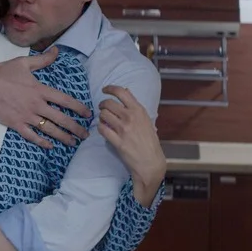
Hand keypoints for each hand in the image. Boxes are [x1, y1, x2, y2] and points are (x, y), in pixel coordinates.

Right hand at [0, 47, 91, 147]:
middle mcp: (36, 104)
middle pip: (61, 119)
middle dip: (75, 128)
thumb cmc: (1, 72)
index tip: (87, 114)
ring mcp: (26, 116)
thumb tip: (57, 51)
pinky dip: (42, 142)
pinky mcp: (14, 124)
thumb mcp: (23, 63)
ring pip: (49, 130)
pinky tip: (50, 146)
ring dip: (63, 137)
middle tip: (85, 135)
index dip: (79, 108)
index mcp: (40, 90)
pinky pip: (31, 136)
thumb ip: (43, 60)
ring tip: (72, 142)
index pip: (65, 101)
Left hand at [98, 85, 165, 203]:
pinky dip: (100, 128)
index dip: (110, 88)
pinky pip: (102, 129)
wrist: (150, 162)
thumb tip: (126, 91)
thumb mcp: (146, 120)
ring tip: (104, 120)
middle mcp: (131, 117)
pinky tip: (104, 130)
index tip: (104, 89)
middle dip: (102, 104)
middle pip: (108, 103)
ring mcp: (123, 129)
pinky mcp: (117, 141)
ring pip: (103, 115)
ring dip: (101, 116)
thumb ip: (135, 107)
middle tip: (102, 108)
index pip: (121, 92)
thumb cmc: (149, 141)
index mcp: (139, 110)